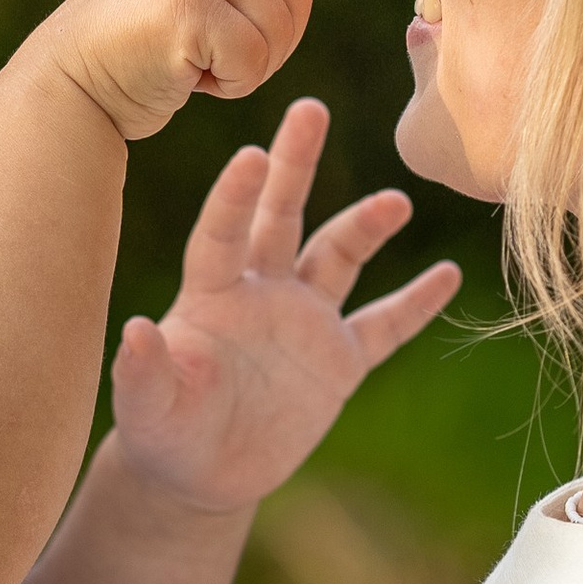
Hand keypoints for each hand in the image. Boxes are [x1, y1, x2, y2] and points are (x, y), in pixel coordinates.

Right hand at [30, 0, 387, 142]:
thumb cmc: (127, 55)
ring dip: (247, 68)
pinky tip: (185, 78)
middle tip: (206, 57)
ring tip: (190, 63)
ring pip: (281, 29)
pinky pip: (254, 58)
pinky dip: (230, 85)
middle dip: (267, 44)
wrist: (66, 85)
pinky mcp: (190, 10)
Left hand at [110, 100, 460, 515]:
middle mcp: (260, 291)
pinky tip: (447, 276)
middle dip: (294, 164)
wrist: (202, 473)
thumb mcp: (147, 407)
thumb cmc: (164, 431)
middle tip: (310, 109)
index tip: (250, 155)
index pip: (222, 234)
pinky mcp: (337, 361)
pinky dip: (416, 303)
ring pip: (337, 256)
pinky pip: (383, 325)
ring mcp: (303, 321)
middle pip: (280, 215)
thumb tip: (135, 332)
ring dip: (365, 228)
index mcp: (211, 293)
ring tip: (395, 202)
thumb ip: (145, 371)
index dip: (234, 198)